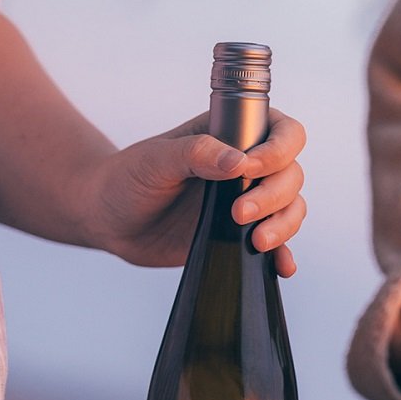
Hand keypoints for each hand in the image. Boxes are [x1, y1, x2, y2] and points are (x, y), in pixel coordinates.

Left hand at [83, 110, 306, 275]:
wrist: (109, 219)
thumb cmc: (128, 178)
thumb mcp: (156, 159)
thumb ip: (196, 154)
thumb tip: (238, 163)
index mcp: (233, 134)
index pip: (283, 133)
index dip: (278, 151)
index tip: (250, 170)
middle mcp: (247, 166)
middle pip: (291, 174)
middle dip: (274, 195)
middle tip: (238, 213)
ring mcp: (247, 200)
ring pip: (290, 208)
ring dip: (284, 225)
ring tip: (257, 242)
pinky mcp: (240, 235)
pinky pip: (276, 243)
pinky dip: (283, 255)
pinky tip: (282, 266)